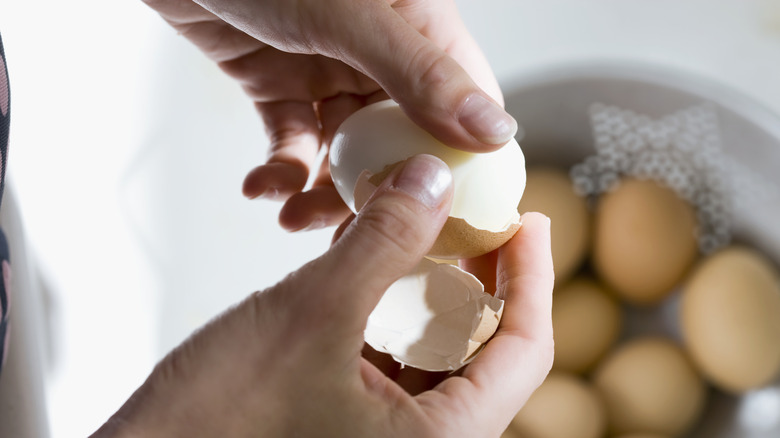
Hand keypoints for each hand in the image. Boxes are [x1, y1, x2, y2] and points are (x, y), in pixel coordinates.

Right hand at [92, 155, 552, 437]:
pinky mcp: (348, 420)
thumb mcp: (313, 314)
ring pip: (436, 350)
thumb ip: (382, 242)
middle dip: (478, 276)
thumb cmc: (217, 423)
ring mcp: (384, 434)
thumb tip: (432, 180)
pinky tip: (369, 261)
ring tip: (419, 226)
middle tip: (470, 214)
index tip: (530, 220)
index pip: (523, 351)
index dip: (533, 278)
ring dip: (428, 287)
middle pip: (484, 348)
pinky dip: (387, 308)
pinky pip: (392, 357)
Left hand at [141, 0, 518, 230]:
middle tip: (355, 235)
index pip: (464, 105)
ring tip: (294, 218)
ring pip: (343, 152)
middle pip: (400, 143)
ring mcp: (329, 72)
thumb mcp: (352, 14)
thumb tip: (493, 132)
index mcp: (417, 27)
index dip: (462, 164)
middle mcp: (380, 56)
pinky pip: (292, 142)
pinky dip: (278, 171)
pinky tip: (261, 188)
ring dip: (320, 193)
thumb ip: (419, 73)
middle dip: (376, 192)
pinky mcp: (279, 85)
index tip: (448, 218)